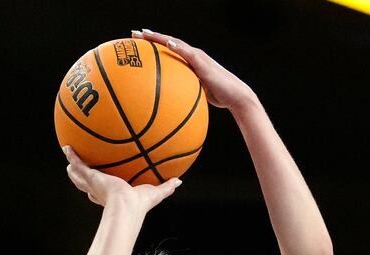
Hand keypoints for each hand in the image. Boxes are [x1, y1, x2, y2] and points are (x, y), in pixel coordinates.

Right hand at [62, 146, 180, 208]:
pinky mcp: (90, 177)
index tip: (102, 181)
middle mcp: (100, 190)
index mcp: (112, 195)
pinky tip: (67, 147)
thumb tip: (178, 181)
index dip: (101, 186)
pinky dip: (72, 156)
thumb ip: (166, 187)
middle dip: (82, 176)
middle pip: (87, 183)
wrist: (125, 207)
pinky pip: (78, 164)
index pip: (104, 190)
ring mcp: (93, 184)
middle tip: (79, 168)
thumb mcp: (155, 193)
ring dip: (73, 167)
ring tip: (69, 156)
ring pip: (78, 175)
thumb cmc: (138, 205)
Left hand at [134, 31, 257, 111]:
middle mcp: (192, 55)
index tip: (137, 43)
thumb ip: (186, 93)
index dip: (153, 45)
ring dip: (159, 38)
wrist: (236, 96)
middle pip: (168, 43)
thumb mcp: (198, 94)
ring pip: (175, 43)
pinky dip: (177, 47)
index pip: (168, 50)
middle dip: (150, 38)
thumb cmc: (219, 97)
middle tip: (133, 35)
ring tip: (144, 34)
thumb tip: (171, 105)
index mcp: (189, 61)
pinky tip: (167, 44)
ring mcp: (197, 57)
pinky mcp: (203, 62)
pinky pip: (188, 53)